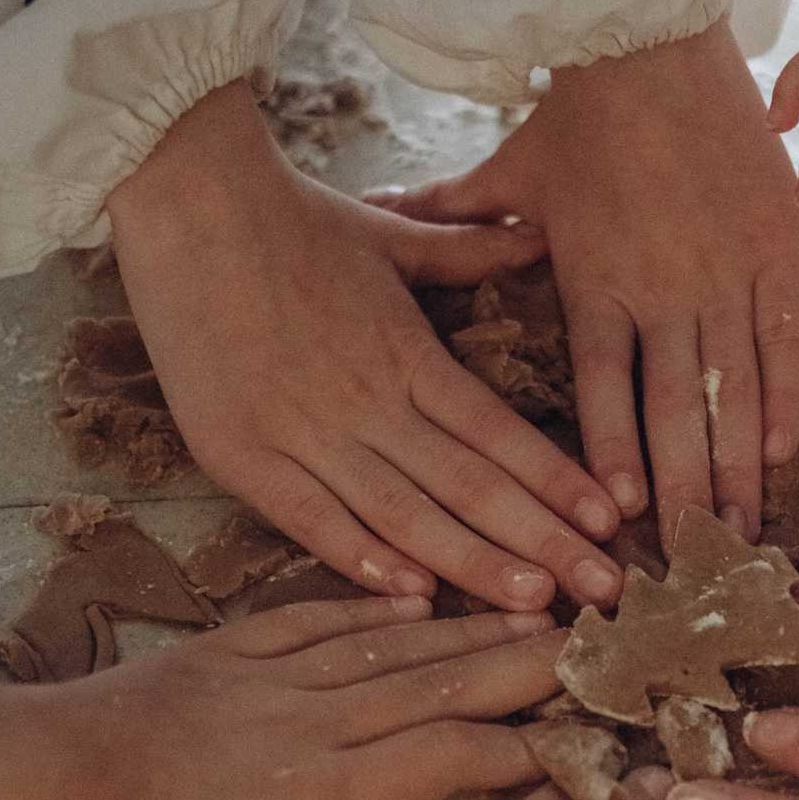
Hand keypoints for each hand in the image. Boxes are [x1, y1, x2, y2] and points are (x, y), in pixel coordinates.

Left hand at [0, 596, 567, 799]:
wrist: (11, 781)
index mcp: (316, 789)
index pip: (446, 758)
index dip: (523, 751)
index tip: (588, 747)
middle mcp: (307, 720)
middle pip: (438, 685)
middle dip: (524, 667)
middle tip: (602, 646)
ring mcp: (265, 679)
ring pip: (390, 647)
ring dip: (468, 630)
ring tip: (536, 612)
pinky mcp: (222, 655)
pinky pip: (318, 619)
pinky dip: (376, 608)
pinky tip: (414, 601)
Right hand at [109, 82, 625, 613]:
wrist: (187, 196)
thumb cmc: (291, 215)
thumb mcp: (394, 232)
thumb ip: (469, 249)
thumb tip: (542, 233)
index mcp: (410, 352)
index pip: (500, 432)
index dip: (558, 481)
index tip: (612, 523)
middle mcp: (367, 399)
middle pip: (469, 485)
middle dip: (543, 542)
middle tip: (604, 592)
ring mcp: (302, 429)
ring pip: (402, 513)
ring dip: (469, 563)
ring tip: (532, 604)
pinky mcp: (239, 451)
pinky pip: (308, 517)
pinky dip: (358, 557)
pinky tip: (411, 597)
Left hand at [371, 21, 798, 537]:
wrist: (656, 34)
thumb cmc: (578, 107)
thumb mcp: (506, 170)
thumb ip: (451, 217)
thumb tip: (376, 214)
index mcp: (593, 281)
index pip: (606, 390)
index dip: (614, 456)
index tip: (618, 519)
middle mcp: (663, 288)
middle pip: (675, 410)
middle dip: (684, 491)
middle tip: (691, 559)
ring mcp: (727, 270)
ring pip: (735, 388)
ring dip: (737, 464)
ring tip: (739, 529)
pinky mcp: (779, 246)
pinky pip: (787, 339)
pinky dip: (786, 397)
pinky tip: (781, 450)